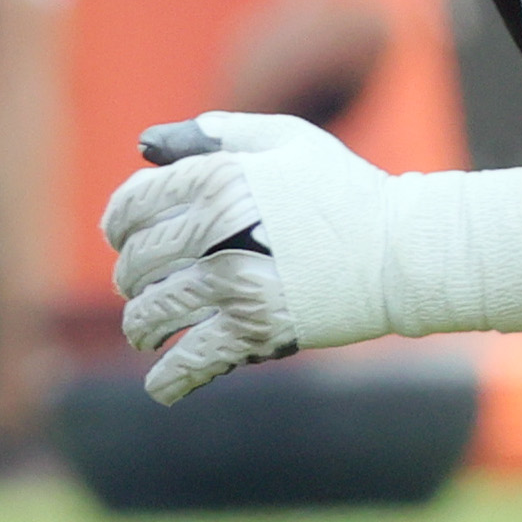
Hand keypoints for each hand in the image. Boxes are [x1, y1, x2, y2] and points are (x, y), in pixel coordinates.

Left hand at [102, 112, 403, 403]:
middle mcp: (219, 228)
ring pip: (155, 311)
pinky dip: (170, 377)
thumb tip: (146, 145)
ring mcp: (236, 283)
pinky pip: (194, 359)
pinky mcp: (258, 329)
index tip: (118, 238)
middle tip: (136, 288)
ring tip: (142, 333)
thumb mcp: (285, 140)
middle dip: (130, 278)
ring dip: (140, 326)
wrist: (403, 250)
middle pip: (139, 261)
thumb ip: (216, 135)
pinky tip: (159, 386)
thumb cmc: (344, 190)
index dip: (117, 223)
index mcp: (220, 178)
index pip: (136, 203)